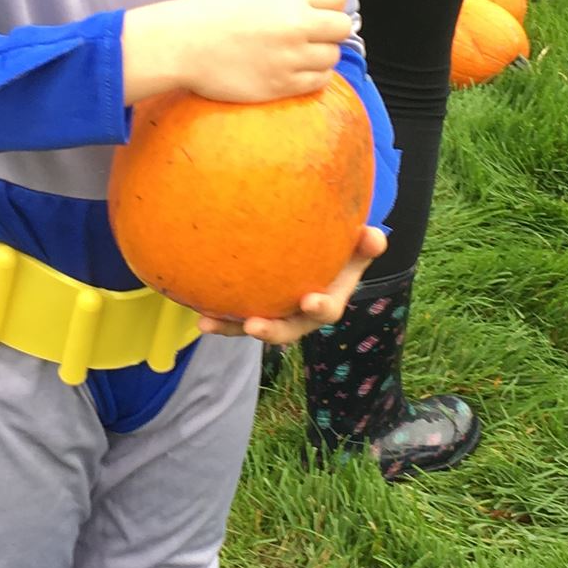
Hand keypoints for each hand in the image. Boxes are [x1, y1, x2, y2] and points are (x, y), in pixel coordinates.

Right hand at [121, 0, 350, 105]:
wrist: (180, 46)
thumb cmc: (207, 16)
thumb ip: (286, 1)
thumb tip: (312, 12)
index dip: (330, 5)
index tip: (317, 13)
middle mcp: (296, 23)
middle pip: (342, 28)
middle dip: (330, 33)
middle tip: (310, 38)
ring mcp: (291, 56)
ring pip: (332, 57)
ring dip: (320, 58)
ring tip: (296, 58)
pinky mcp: (282, 84)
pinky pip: (319, 82)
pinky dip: (312, 78)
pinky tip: (292, 73)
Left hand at [198, 227, 386, 344]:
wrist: (318, 255)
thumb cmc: (340, 248)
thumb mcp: (357, 245)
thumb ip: (365, 244)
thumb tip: (375, 235)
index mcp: (327, 301)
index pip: (326, 310)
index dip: (319, 309)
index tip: (310, 301)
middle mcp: (299, 314)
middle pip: (286, 329)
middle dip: (270, 331)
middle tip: (253, 326)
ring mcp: (274, 313)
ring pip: (252, 325)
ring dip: (230, 326)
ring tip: (206, 323)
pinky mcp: (251, 307)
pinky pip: (232, 311)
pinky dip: (214, 312)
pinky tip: (192, 307)